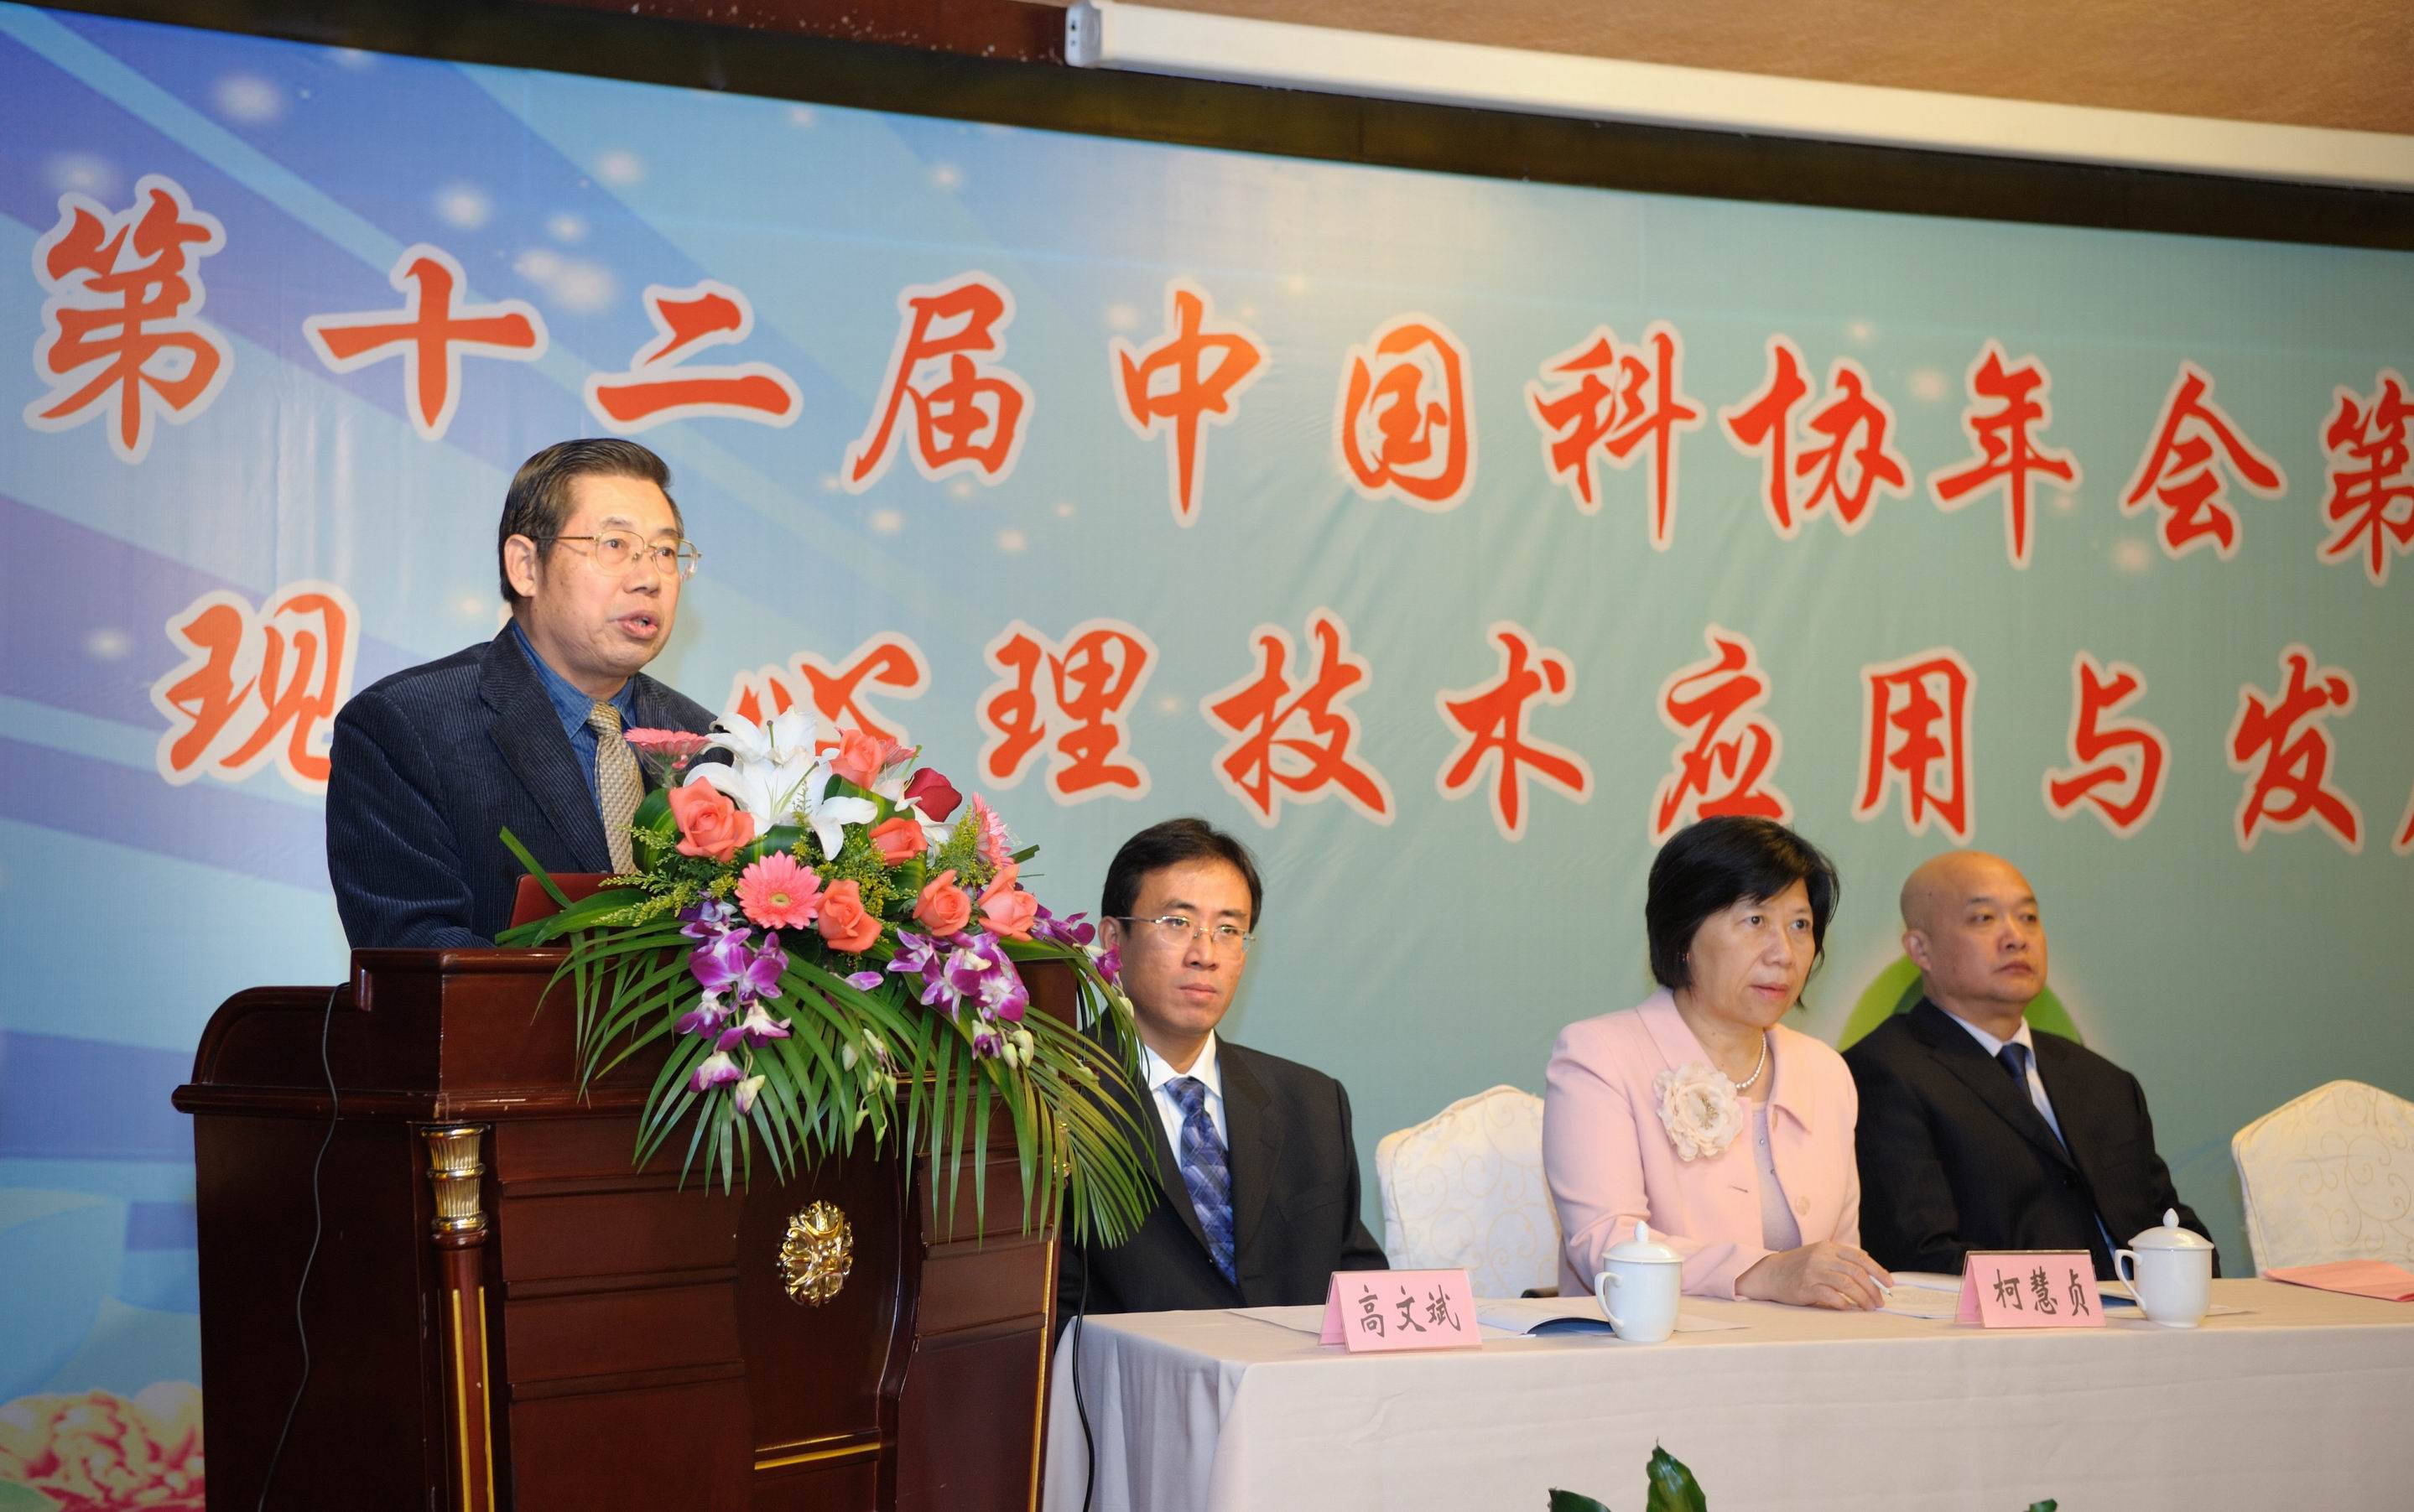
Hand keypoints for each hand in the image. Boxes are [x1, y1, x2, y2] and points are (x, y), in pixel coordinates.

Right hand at [1736, 1241, 1892, 1309]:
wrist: (1770, 1273)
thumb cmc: (1799, 1266)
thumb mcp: (1820, 1254)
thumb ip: (1841, 1259)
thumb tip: (1869, 1267)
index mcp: (1829, 1247)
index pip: (1860, 1258)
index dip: (1878, 1271)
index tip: (1889, 1284)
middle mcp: (1822, 1257)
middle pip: (1856, 1273)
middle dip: (1872, 1289)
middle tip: (1879, 1302)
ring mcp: (1813, 1271)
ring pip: (1847, 1285)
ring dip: (1862, 1298)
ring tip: (1868, 1308)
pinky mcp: (1805, 1287)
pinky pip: (1830, 1296)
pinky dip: (1843, 1303)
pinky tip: (1848, 1308)